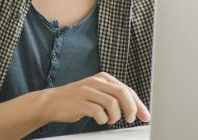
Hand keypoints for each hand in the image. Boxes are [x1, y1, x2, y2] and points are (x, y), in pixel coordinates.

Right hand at [34, 72, 151, 124]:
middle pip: (122, 93)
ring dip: (115, 116)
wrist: (52, 102)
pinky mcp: (79, 102)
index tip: (145, 116)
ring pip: (112, 103)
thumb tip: (135, 108)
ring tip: (111, 120)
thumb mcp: (97, 93)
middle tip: (130, 119)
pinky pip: (98, 112)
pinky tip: (100, 120)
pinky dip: (103, 119)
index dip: (138, 104)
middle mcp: (96, 81)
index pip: (126, 89)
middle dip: (131, 108)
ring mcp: (87, 90)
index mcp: (103, 78)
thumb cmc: (78, 100)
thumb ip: (113, 97)